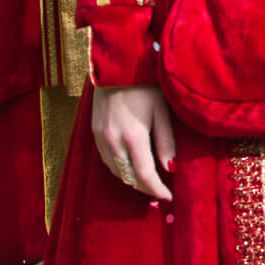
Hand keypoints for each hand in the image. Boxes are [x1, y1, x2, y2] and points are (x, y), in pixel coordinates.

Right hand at [92, 84, 175, 202]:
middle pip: (129, 177)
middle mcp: (113, 141)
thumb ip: (166, 142)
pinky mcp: (94, 132)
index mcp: (133, 137)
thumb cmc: (145, 85)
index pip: (145, 176)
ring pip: (116, 171)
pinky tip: (130, 165)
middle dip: (145, 188)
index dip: (157, 190)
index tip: (168, 198)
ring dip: (131, 179)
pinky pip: (106, 160)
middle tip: (160, 191)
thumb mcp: (162, 111)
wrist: (117, 66)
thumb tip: (170, 168)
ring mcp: (100, 137)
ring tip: (147, 180)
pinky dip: (119, 168)